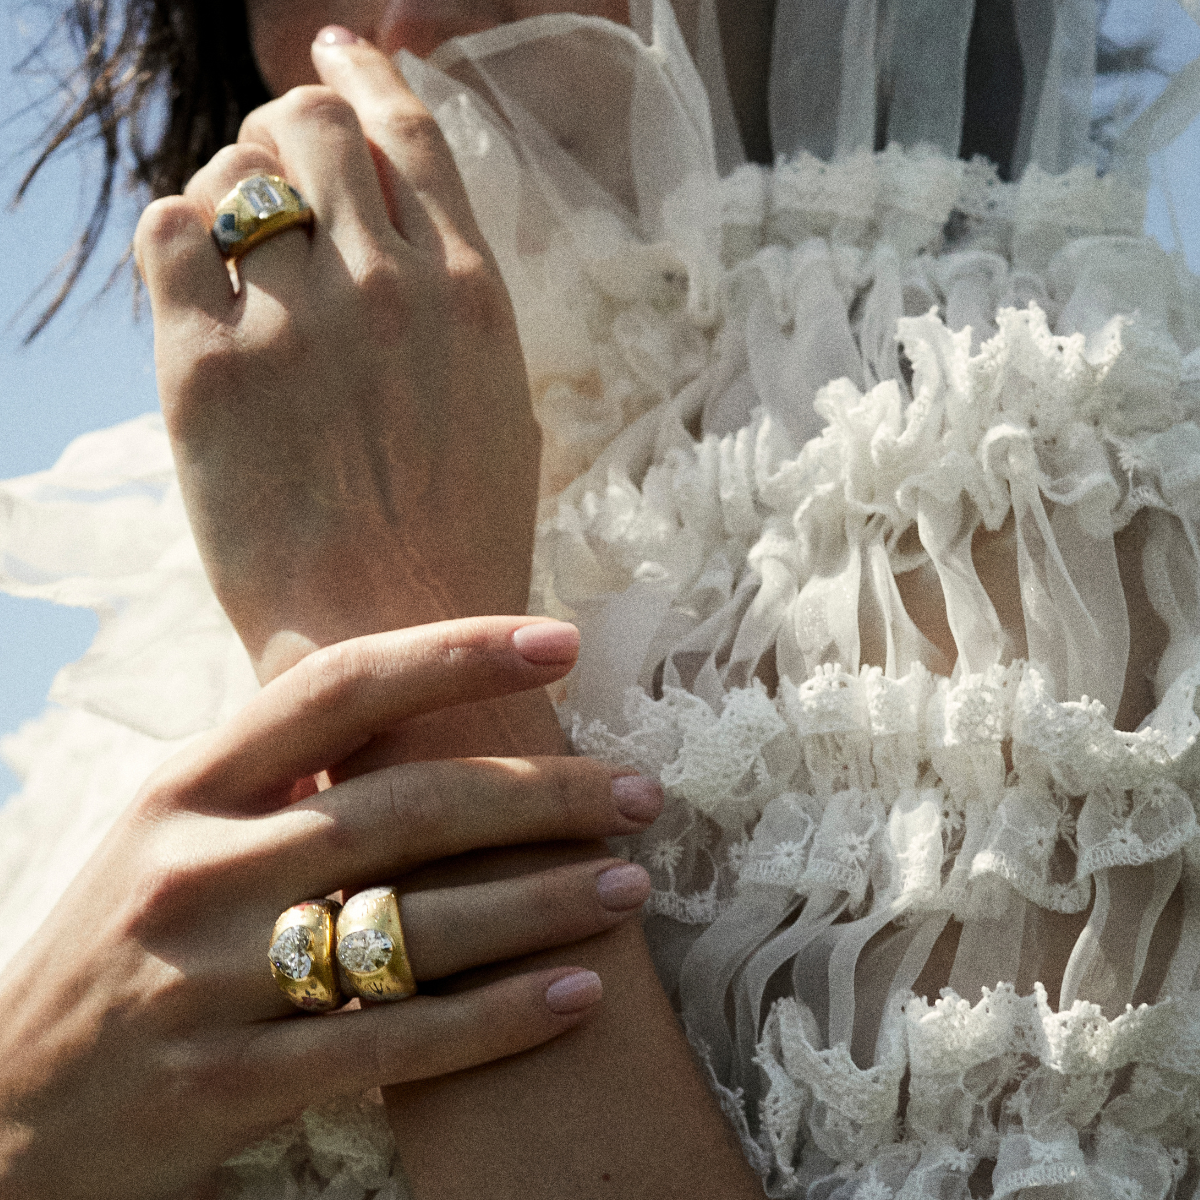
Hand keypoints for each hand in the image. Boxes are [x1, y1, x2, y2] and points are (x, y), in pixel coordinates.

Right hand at [0, 618, 660, 1198]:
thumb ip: (276, 775)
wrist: (9, 1111)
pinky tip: (578, 994)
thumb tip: (415, 706)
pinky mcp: (231, 1086)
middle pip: (408, 806)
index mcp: (188, 786)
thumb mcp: (172, 832)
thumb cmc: (123, 945)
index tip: (560, 642)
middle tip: (639, 791)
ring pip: (418, 926)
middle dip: (542, 792)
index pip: (338, 686)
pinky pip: (396, 1044)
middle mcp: (197, 867)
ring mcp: (209, 981)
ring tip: (631, 884)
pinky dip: (499, 1018)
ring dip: (544, 902)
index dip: (456, 652)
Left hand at [135, 36, 538, 678]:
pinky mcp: (209, 368)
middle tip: (274, 166)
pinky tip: (196, 278)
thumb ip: (457, 307)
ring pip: (238, 167)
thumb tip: (405, 234)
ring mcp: (298, 323)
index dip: (369, 73)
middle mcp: (389, 287)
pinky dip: (177, 235)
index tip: (341, 48)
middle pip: (316, 124)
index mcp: (472, 294)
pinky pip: (169, 231)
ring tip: (237, 236)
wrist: (399, 641)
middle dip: (288, 128)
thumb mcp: (498, 407)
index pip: (413, 132)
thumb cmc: (458, 543)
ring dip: (232, 183)